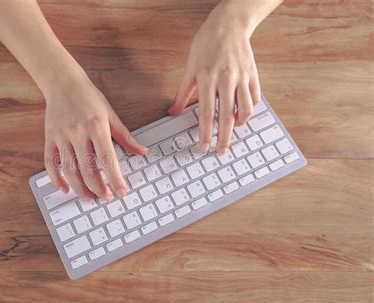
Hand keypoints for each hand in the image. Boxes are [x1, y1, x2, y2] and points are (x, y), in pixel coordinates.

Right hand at [44, 72, 146, 200]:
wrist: (63, 82)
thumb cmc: (89, 97)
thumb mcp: (110, 114)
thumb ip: (125, 136)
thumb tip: (142, 152)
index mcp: (96, 126)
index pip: (107, 159)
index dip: (115, 179)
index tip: (121, 192)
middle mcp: (78, 133)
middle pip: (87, 169)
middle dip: (98, 188)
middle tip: (106, 198)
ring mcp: (62, 137)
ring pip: (69, 170)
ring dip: (79, 188)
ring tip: (89, 198)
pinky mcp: (50, 138)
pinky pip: (50, 163)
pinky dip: (56, 178)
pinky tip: (65, 188)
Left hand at [168, 7, 260, 154]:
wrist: (229, 24)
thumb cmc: (206, 44)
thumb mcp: (190, 67)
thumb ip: (182, 93)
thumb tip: (172, 112)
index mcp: (207, 78)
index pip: (207, 112)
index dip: (206, 132)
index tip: (204, 147)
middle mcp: (226, 79)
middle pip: (227, 116)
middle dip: (224, 138)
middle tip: (221, 152)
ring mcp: (243, 77)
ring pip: (245, 109)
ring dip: (239, 124)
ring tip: (233, 130)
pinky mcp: (253, 74)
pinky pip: (255, 98)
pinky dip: (250, 109)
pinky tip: (243, 113)